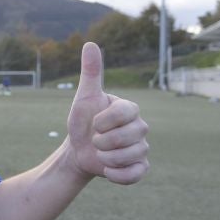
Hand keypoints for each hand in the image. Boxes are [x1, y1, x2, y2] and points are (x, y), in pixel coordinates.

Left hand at [66, 42, 148, 184]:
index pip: (124, 113)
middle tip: (95, 140)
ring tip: (100, 153)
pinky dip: (118, 175)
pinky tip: (107, 170)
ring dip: (107, 158)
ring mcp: (142, 148)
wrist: (78, 150)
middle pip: (128, 136)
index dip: (103, 121)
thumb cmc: (83, 122)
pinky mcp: (139, 167)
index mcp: (130, 109)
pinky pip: (135, 175)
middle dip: (103, 141)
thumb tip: (90, 44)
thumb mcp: (84, 98)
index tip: (93, 123)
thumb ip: (91, 73)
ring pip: (131, 156)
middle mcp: (140, 127)